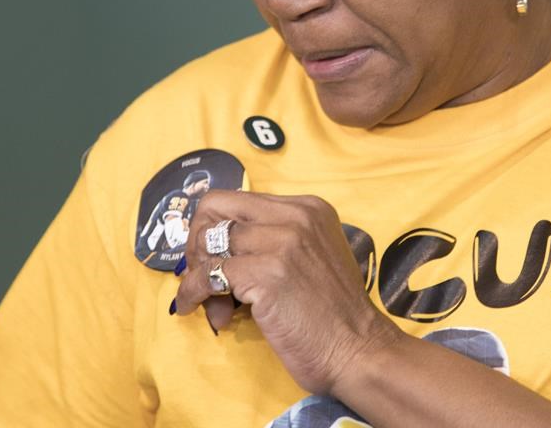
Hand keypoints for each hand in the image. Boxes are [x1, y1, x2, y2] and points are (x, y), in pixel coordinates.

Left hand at [173, 191, 400, 394]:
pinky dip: (193, 293)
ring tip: (213, 304)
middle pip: (216, 209)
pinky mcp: (268, 272)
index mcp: (307, 207)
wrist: (357, 349)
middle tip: (204, 277)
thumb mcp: (312, 256)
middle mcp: (296, 215)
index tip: (214, 260)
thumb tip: (220, 247)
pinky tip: (197, 310)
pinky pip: (208, 275)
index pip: (237, 200)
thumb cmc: (333, 313)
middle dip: (198, 243)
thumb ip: (276, 240)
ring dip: (197, 274)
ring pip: (208, 241)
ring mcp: (283, 241)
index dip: (215, 230)